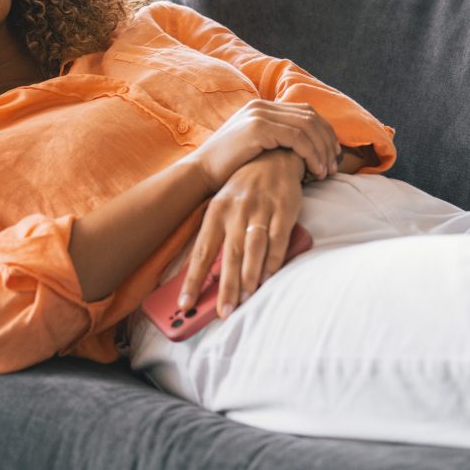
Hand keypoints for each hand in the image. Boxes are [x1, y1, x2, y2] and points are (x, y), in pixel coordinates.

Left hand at [178, 149, 307, 317]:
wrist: (272, 157)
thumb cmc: (243, 190)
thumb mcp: (223, 206)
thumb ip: (217, 237)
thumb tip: (205, 275)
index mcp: (216, 212)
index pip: (201, 251)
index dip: (193, 278)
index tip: (184, 303)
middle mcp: (236, 211)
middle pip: (229, 255)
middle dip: (225, 286)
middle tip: (223, 312)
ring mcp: (261, 209)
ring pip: (253, 249)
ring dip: (249, 277)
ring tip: (244, 300)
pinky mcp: (284, 209)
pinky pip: (278, 240)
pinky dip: (273, 261)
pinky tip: (268, 278)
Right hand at [182, 99, 340, 195]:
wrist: (200, 173)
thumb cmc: (226, 169)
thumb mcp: (252, 148)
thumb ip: (272, 141)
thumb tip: (299, 151)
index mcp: (260, 108)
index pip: (304, 112)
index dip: (324, 132)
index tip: (332, 155)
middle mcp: (261, 106)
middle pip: (310, 116)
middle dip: (328, 141)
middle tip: (334, 165)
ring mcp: (259, 115)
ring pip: (308, 127)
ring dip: (323, 150)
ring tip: (327, 172)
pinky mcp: (258, 128)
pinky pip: (298, 138)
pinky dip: (312, 155)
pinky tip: (315, 171)